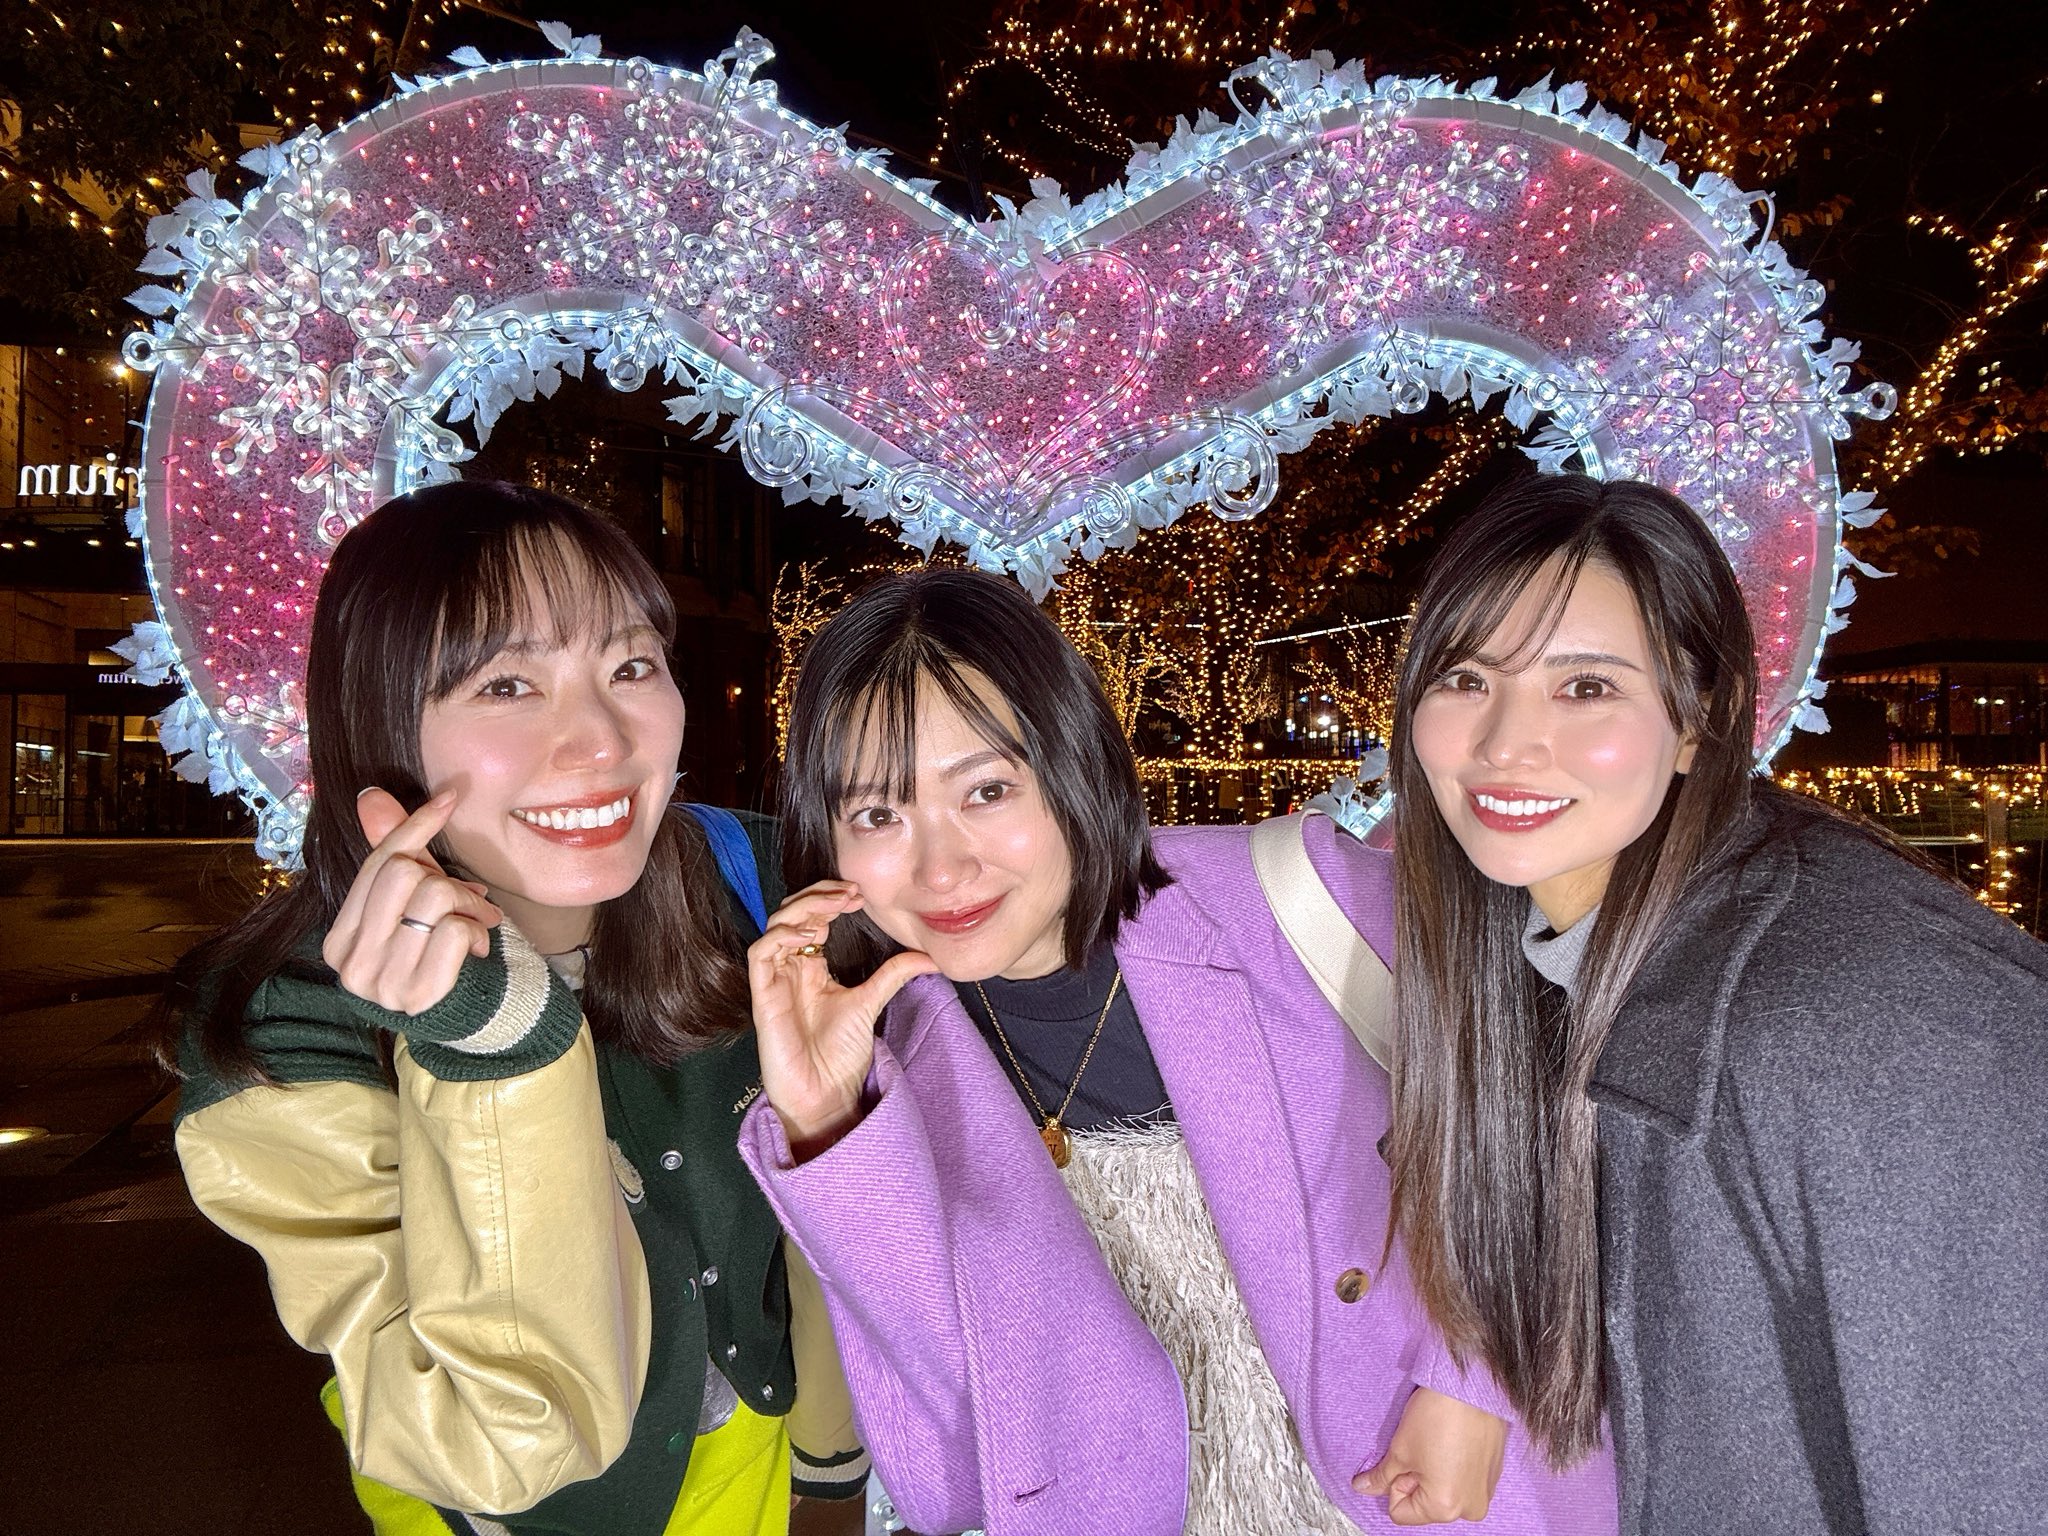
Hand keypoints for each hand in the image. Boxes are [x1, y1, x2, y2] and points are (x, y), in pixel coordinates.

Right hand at [322, 787, 503, 1016]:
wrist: (465, 1014)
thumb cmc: (433, 952)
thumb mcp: (412, 903)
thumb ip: (393, 852)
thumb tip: (370, 795)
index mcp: (339, 939)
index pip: (377, 864)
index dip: (415, 826)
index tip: (450, 798)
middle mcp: (351, 963)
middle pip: (403, 874)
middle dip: (447, 879)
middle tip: (471, 899)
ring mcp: (381, 983)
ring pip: (434, 897)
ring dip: (469, 905)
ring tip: (477, 924)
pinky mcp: (419, 996)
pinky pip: (455, 931)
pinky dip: (477, 932)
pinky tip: (476, 949)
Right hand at [749, 880, 938, 1161]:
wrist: (826, 1095)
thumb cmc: (841, 1055)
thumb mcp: (871, 1002)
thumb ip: (894, 975)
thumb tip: (931, 957)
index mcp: (811, 967)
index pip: (812, 918)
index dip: (831, 899)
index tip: (860, 895)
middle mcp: (790, 968)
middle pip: (790, 914)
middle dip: (818, 895)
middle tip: (850, 893)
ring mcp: (774, 981)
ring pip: (773, 926)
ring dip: (802, 908)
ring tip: (835, 906)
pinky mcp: (762, 997)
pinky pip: (760, 954)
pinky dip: (780, 936)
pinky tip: (809, 934)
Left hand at [1356, 1386, 1507, 1524]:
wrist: (1472, 1387)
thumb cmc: (1437, 1416)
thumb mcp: (1399, 1450)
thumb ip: (1380, 1477)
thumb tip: (1362, 1488)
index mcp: (1444, 1508)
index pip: (1400, 1512)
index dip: (1394, 1484)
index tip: (1404, 1459)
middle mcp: (1470, 1509)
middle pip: (1424, 1505)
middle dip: (1415, 1480)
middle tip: (1421, 1448)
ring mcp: (1485, 1493)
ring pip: (1443, 1493)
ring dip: (1434, 1474)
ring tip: (1438, 1443)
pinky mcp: (1494, 1475)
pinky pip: (1463, 1482)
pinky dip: (1453, 1467)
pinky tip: (1453, 1441)